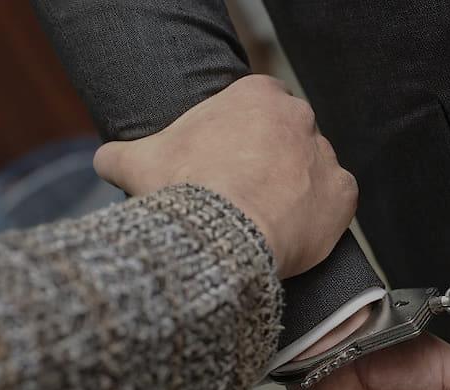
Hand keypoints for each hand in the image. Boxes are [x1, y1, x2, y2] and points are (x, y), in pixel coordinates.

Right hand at [92, 75, 357, 277]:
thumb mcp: (135, 163)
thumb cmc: (183, 190)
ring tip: (267, 217)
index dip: (243, 133)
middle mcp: (298, 117)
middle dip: (270, 160)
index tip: (227, 159)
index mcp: (256, 95)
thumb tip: (106, 160)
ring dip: (296, 188)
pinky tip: (295, 230)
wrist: (224, 234)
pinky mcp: (343, 193)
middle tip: (244, 191)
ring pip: (312, 168)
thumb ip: (120, 154)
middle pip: (287, 136)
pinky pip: (336, 201)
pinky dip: (321, 215)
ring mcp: (324, 155)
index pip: (259, 103)